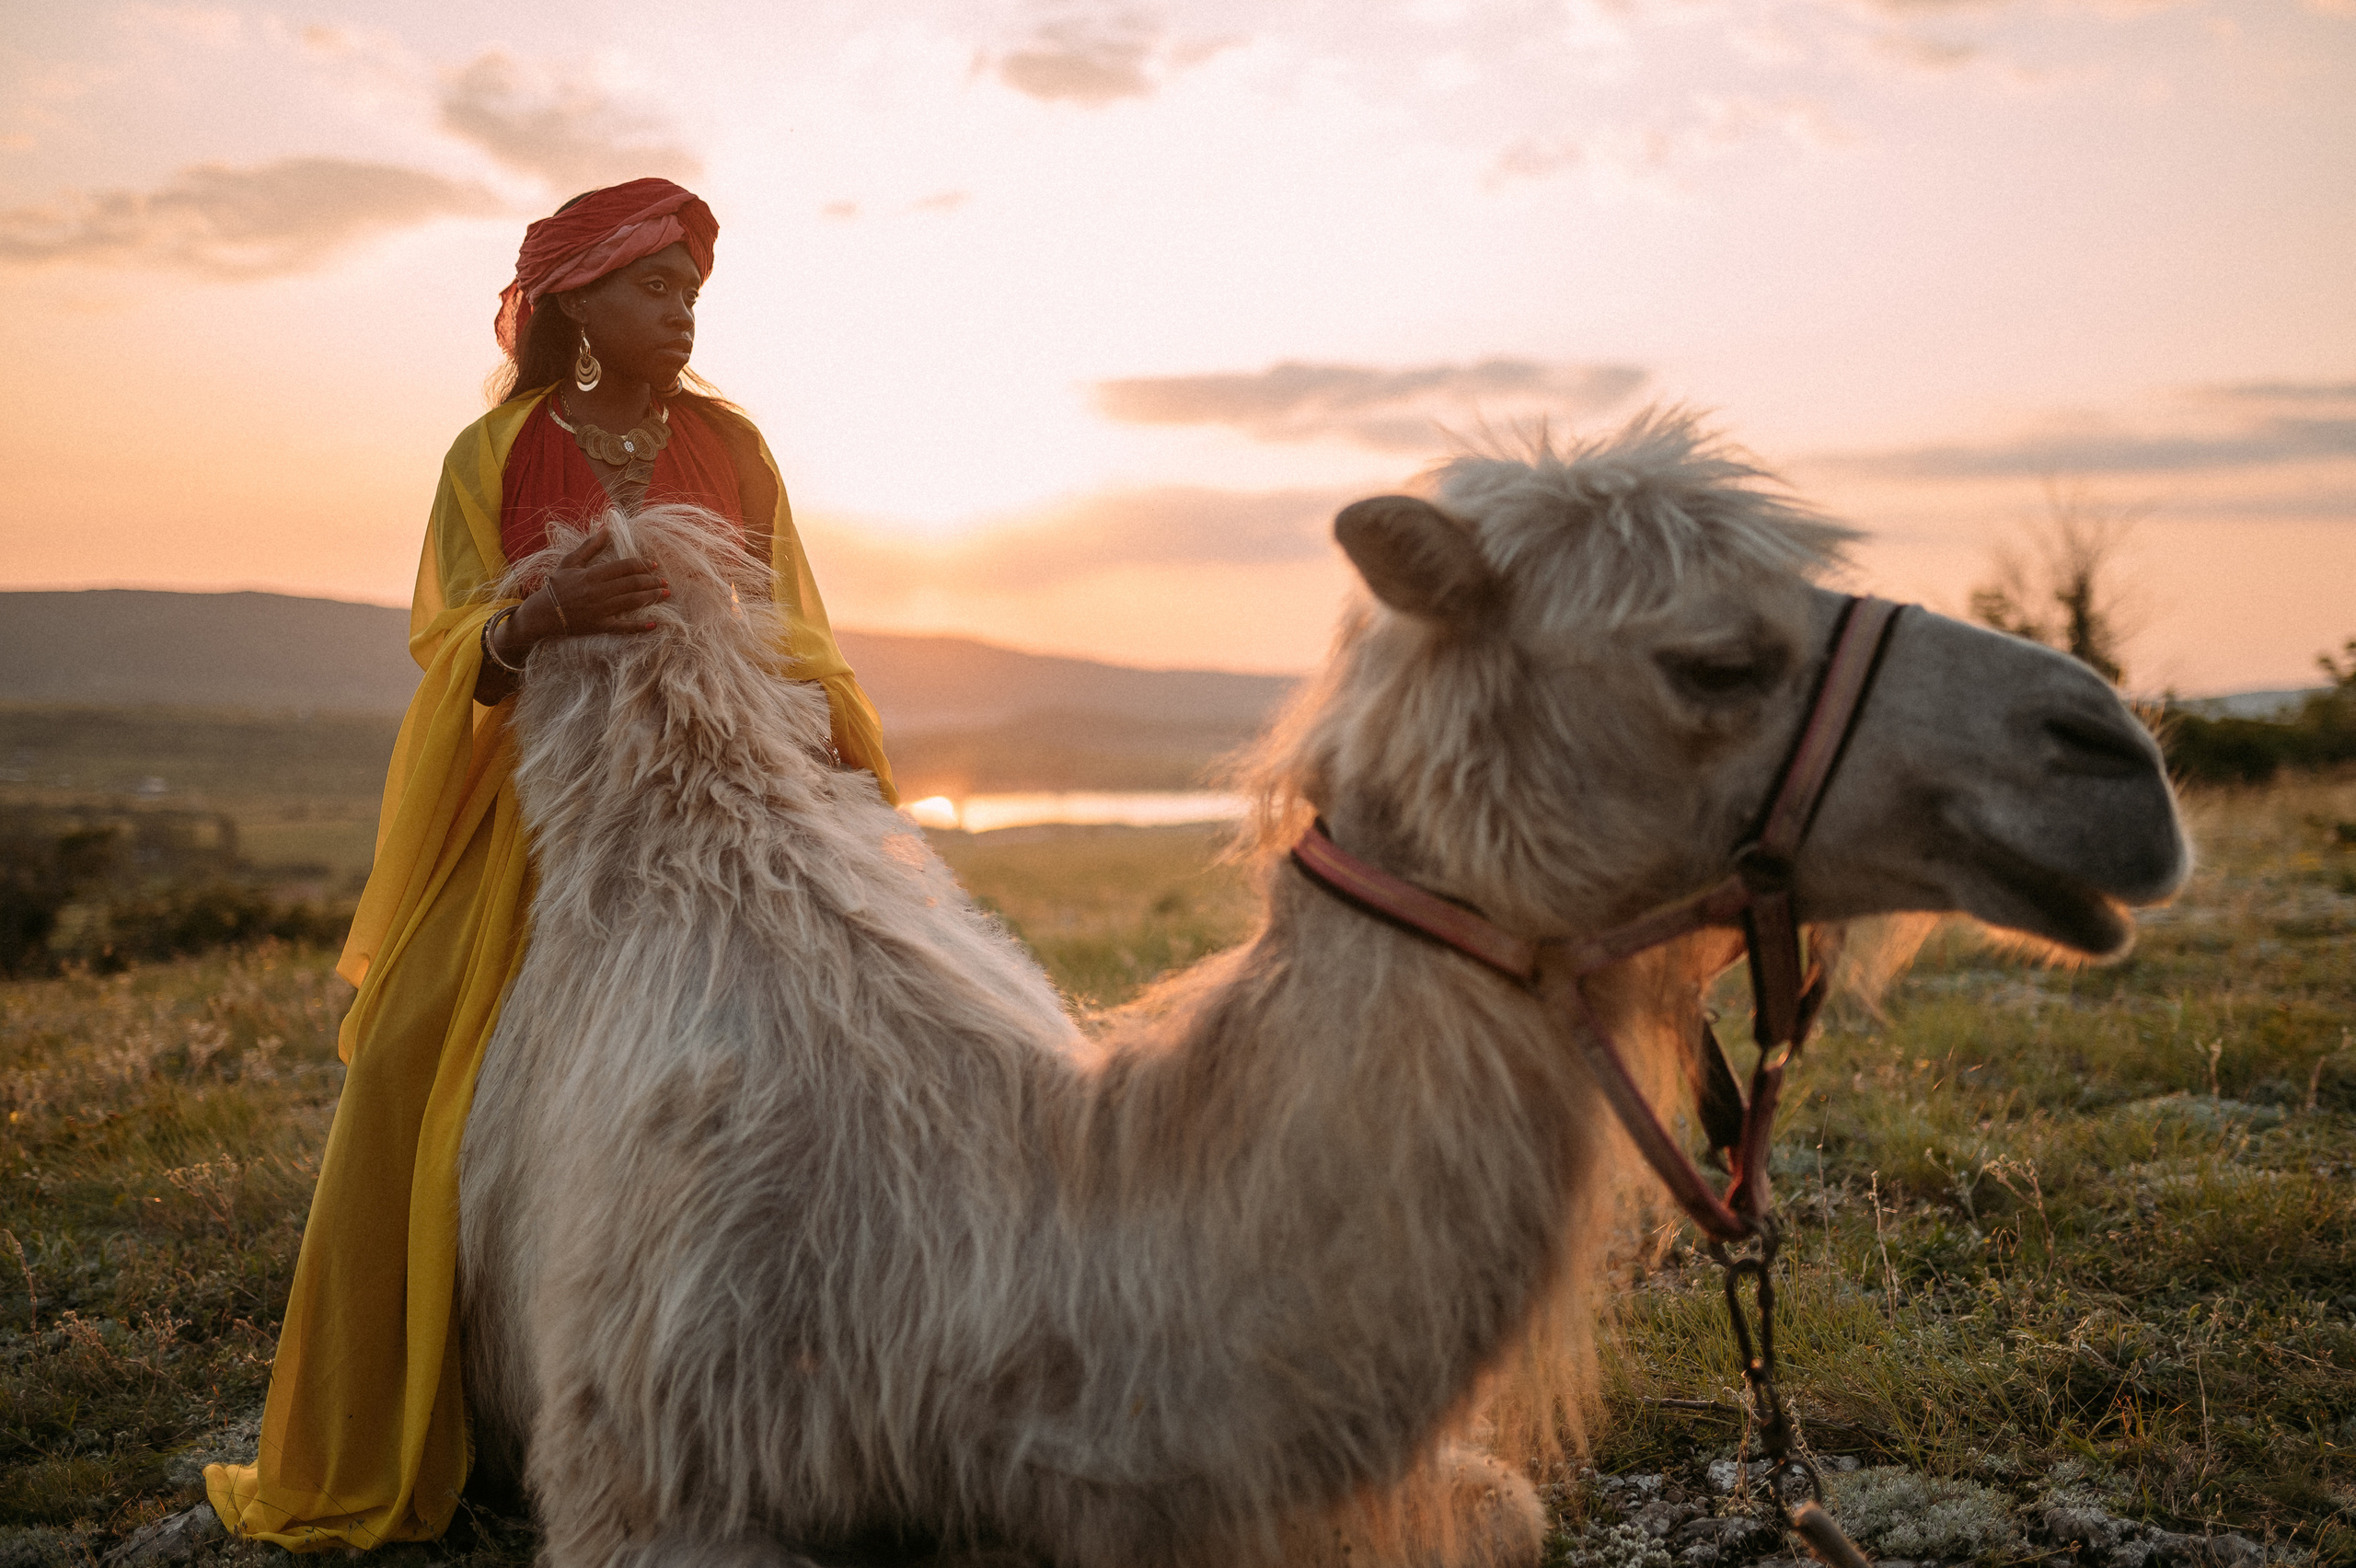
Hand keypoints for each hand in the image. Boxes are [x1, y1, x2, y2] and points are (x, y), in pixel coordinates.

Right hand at [516, 528, 669, 644]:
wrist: (543, 613)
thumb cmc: (557, 586)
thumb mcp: (571, 562)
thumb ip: (590, 546)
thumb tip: (605, 528)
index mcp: (593, 574)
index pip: (625, 567)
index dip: (642, 565)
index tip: (653, 566)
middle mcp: (599, 592)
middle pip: (633, 584)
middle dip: (652, 581)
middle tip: (664, 581)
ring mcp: (601, 610)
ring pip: (633, 602)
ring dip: (652, 597)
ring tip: (665, 594)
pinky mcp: (600, 626)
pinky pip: (624, 627)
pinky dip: (640, 626)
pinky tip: (654, 624)